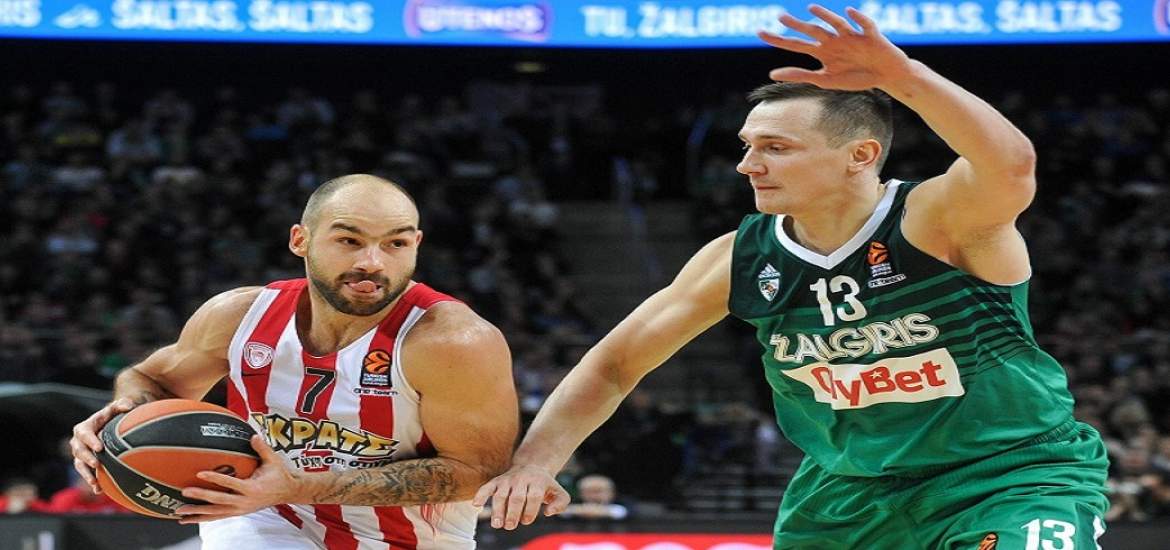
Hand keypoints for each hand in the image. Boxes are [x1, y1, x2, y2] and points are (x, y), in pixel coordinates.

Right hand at [70, 397, 137, 493]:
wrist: (107, 427)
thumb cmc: (113, 417)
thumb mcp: (116, 409)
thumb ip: (121, 404)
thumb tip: (128, 405)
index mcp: (84, 428)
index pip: (84, 434)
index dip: (90, 441)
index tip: (99, 447)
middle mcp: (79, 442)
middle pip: (78, 451)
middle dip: (86, 458)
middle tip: (96, 464)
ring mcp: (80, 455)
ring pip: (79, 466)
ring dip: (86, 475)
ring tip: (94, 483)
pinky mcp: (84, 465)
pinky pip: (86, 474)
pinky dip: (92, 482)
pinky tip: (99, 491)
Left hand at [176, 435, 299, 523]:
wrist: (288, 492)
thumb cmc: (280, 475)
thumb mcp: (273, 460)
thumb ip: (262, 448)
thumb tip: (252, 436)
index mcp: (253, 488)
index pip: (231, 483)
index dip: (216, 479)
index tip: (200, 473)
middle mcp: (245, 502)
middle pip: (219, 501)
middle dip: (201, 497)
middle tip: (185, 491)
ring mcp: (240, 509)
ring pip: (215, 513)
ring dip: (196, 513)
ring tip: (179, 511)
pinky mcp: (237, 513)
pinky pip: (217, 517)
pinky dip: (202, 518)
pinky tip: (188, 519)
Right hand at [472, 464, 569, 529]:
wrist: (532, 467)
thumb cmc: (545, 486)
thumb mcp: (558, 492)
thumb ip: (561, 502)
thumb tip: (548, 512)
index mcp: (538, 481)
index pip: (534, 496)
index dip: (530, 509)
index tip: (526, 521)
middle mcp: (522, 479)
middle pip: (517, 497)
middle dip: (513, 513)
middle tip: (510, 526)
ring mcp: (508, 480)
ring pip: (501, 494)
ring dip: (498, 510)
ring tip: (497, 524)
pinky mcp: (497, 481)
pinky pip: (487, 486)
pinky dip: (481, 494)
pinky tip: (476, 504)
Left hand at [758, 4, 911, 89]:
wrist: (886, 76)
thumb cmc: (856, 77)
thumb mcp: (825, 80)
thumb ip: (800, 75)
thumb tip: (771, 74)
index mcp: (822, 51)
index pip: (795, 44)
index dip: (778, 39)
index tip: (759, 32)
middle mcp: (834, 40)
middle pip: (813, 30)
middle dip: (797, 24)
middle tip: (780, 17)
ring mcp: (852, 36)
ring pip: (836, 24)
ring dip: (825, 16)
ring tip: (811, 9)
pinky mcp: (871, 36)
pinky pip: (863, 24)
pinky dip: (857, 18)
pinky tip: (848, 12)